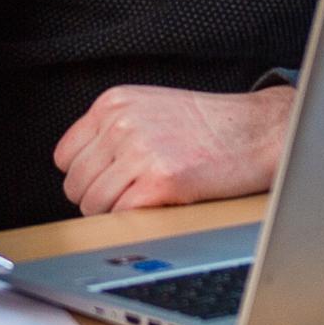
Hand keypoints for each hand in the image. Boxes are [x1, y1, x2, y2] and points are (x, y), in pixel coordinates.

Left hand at [53, 83, 293, 214]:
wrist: (258, 130)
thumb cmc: (211, 124)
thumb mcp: (150, 108)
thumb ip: (114, 129)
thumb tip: (84, 169)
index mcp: (113, 104)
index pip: (65, 156)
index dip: (85, 176)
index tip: (106, 182)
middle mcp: (120, 124)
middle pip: (75, 184)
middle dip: (98, 198)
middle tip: (129, 197)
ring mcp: (138, 152)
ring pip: (93, 204)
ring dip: (115, 213)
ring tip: (145, 203)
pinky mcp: (159, 182)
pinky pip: (121, 216)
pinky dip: (134, 221)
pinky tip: (158, 207)